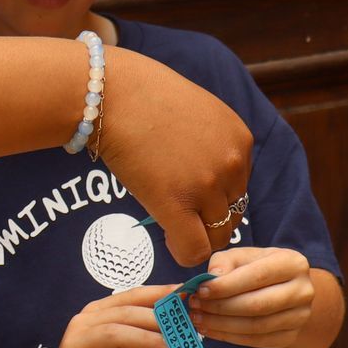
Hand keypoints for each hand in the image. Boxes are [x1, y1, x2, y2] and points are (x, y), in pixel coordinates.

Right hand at [27, 285, 172, 347]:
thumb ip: (145, 338)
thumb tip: (179, 327)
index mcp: (97, 312)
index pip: (130, 296)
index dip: (157, 293)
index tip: (184, 292)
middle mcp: (84, 322)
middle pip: (123, 313)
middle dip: (155, 318)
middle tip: (183, 328)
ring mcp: (75, 344)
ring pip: (113, 334)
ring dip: (146, 340)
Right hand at [96, 49, 251, 268]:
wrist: (108, 93)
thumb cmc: (141, 97)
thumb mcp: (196, 113)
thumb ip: (211, 146)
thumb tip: (207, 183)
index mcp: (239, 139)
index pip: (239, 188)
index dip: (213, 197)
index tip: (191, 196)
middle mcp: (231, 162)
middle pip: (232, 214)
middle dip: (207, 218)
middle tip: (179, 212)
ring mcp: (207, 183)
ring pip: (216, 235)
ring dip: (194, 234)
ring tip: (169, 221)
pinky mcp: (178, 202)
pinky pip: (194, 248)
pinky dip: (184, 253)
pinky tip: (168, 239)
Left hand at [186, 246, 315, 347]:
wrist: (287, 289)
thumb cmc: (259, 267)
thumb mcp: (244, 256)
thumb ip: (225, 262)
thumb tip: (210, 279)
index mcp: (293, 263)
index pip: (257, 276)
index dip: (226, 286)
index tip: (200, 290)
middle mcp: (303, 291)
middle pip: (257, 305)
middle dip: (221, 307)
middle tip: (195, 305)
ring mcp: (300, 317)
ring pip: (255, 326)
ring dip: (221, 325)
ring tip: (199, 318)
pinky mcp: (291, 336)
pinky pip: (256, 341)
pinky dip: (229, 337)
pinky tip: (211, 330)